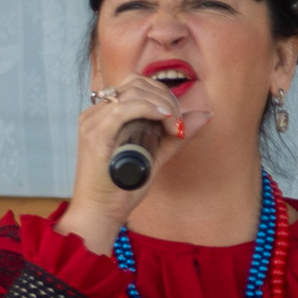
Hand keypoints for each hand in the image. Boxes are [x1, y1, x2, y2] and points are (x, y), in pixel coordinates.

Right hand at [58, 74, 206, 252]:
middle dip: (165, 97)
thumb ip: (175, 136)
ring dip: (161, 103)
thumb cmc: (121, 190)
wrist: (99, 214)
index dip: (162, 94)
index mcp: (104, 115)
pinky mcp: (95, 135)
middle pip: (136, 83)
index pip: (136, 85)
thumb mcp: (154, 156)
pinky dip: (149, 108)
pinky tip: (165, 119)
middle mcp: (95, 114)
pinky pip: (124, 108)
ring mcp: (93, 123)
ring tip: (173, 126)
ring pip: (132, 92)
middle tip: (177, 124)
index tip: (176, 121)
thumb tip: (204, 115)